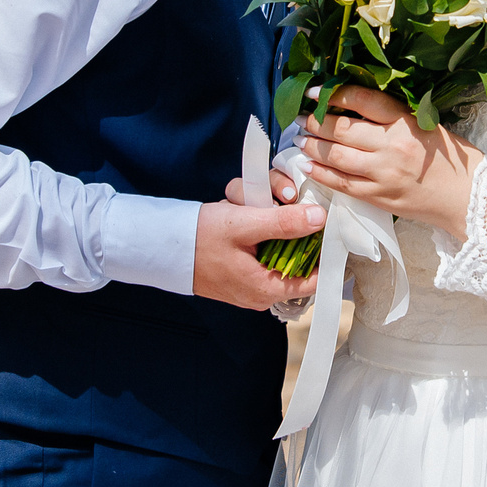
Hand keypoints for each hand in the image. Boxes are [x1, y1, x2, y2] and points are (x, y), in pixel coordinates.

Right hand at [194, 194, 324, 309]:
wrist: (160, 246)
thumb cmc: (198, 238)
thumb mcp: (243, 225)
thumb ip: (283, 223)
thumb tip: (319, 218)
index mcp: (266, 288)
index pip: (315, 277)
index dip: (324, 248)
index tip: (325, 221)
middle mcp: (262, 290)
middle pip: (297, 255)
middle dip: (289, 221)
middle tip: (279, 195)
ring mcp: (252, 280)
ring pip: (278, 245)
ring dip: (268, 216)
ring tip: (245, 201)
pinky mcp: (243, 268)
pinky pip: (261, 246)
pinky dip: (255, 223)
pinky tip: (239, 209)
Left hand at [299, 86, 483, 240]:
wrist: (467, 196)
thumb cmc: (448, 157)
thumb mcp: (425, 124)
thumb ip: (392, 116)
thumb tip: (352, 105)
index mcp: (406, 121)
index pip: (362, 100)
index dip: (334, 94)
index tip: (314, 92)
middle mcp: (393, 145)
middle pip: (343, 129)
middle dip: (315, 122)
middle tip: (300, 118)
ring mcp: (385, 173)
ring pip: (338, 157)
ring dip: (313, 147)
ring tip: (300, 140)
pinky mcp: (380, 197)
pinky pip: (343, 184)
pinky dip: (322, 174)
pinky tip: (308, 166)